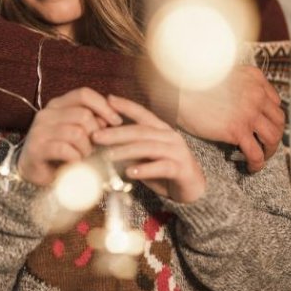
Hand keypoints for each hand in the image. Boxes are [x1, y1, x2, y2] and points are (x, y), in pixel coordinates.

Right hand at [18, 88, 122, 185]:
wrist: (33, 171)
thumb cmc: (60, 151)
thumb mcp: (78, 131)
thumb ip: (92, 121)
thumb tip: (112, 118)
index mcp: (57, 105)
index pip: (84, 94)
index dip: (103, 106)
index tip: (116, 122)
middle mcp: (46, 113)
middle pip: (83, 115)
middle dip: (96, 134)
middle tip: (94, 148)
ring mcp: (39, 131)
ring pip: (76, 133)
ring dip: (86, 149)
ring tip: (83, 157)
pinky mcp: (36, 149)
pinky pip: (64, 149)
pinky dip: (75, 158)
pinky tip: (74, 163)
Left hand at [91, 95, 205, 203]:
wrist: (194, 191)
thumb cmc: (165, 172)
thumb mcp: (145, 158)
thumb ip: (129, 149)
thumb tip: (103, 144)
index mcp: (161, 130)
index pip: (142, 114)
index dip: (126, 106)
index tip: (108, 99)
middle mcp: (170, 137)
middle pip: (140, 131)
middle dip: (116, 133)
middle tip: (96, 136)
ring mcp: (178, 152)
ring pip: (149, 147)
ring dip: (127, 151)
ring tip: (108, 156)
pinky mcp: (182, 169)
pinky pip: (162, 167)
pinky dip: (145, 169)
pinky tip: (130, 172)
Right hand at [174, 65, 284, 172]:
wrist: (179, 87)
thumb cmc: (192, 82)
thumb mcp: (221, 75)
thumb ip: (234, 84)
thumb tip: (234, 101)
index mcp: (253, 78)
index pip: (274, 101)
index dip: (270, 117)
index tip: (264, 125)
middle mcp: (256, 94)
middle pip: (278, 120)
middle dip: (275, 134)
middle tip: (266, 144)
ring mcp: (248, 113)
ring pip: (272, 137)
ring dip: (269, 150)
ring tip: (261, 157)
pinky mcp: (237, 130)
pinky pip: (255, 152)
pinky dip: (257, 163)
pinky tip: (251, 168)